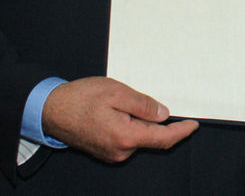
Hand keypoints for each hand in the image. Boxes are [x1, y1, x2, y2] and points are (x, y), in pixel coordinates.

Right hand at [41, 77, 197, 161]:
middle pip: (151, 138)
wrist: (51, 110)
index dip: (181, 132)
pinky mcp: (104, 151)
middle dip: (157, 122)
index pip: (162, 138)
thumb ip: (143, 105)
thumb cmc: (81, 98)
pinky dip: (130, 126)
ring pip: (138, 137)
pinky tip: (117, 111)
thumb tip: (163, 115)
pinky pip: (126, 139)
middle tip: (149, 100)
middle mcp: (120, 151)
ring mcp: (111, 153)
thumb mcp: (117, 92)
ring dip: (140, 122)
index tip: (193, 125)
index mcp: (125, 136)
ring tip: (122, 101)